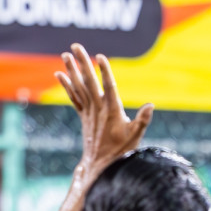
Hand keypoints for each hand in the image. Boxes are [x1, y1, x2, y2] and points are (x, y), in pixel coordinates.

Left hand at [56, 43, 153, 180]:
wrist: (100, 165)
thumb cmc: (120, 151)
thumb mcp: (135, 137)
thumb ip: (142, 120)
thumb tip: (150, 106)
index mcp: (112, 111)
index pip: (108, 86)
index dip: (104, 71)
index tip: (100, 57)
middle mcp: (98, 108)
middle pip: (89, 81)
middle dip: (82, 63)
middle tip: (75, 46)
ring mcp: (88, 111)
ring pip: (78, 86)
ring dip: (72, 70)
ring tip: (65, 55)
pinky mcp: (83, 116)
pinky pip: (73, 97)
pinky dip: (66, 85)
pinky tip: (59, 74)